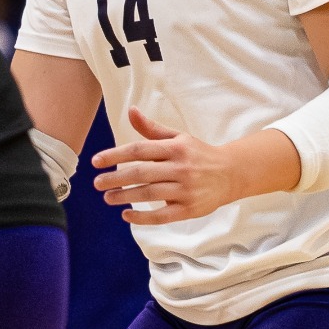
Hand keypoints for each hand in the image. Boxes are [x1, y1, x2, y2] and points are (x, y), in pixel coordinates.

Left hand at [95, 110, 300, 223]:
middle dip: (115, 178)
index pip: (139, 150)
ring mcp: (186, 189)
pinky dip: (143, 217)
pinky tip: (126, 215)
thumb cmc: (198, 154)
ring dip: (125, 197)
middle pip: (141, 173)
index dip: (115, 155)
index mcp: (175, 148)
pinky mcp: (190, 209)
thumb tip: (130, 111)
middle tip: (97, 183)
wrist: (232, 173)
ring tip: (107, 197)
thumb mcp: (178, 137)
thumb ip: (152, 129)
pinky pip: (162, 215)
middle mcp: (180, 168)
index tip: (96, 161)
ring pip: (149, 194)